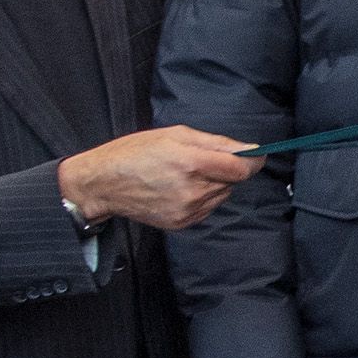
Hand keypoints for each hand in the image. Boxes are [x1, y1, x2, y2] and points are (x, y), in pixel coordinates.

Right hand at [58, 126, 260, 230]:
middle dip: (224, 169)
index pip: (240, 169)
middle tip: (198, 160)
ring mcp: (186, 209)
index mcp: (190, 163)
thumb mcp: (175, 135)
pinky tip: (179, 188)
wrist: (103, 183)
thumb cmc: (134, 153)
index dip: (251, 161)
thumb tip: (248, 148)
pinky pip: (207, 208)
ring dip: (213, 184)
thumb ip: (216, 142)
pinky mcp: (181, 222)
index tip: (254, 156)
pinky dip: (201, 197)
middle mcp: (191, 190)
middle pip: (231, 182)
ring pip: (221, 195)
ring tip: (184, 174)